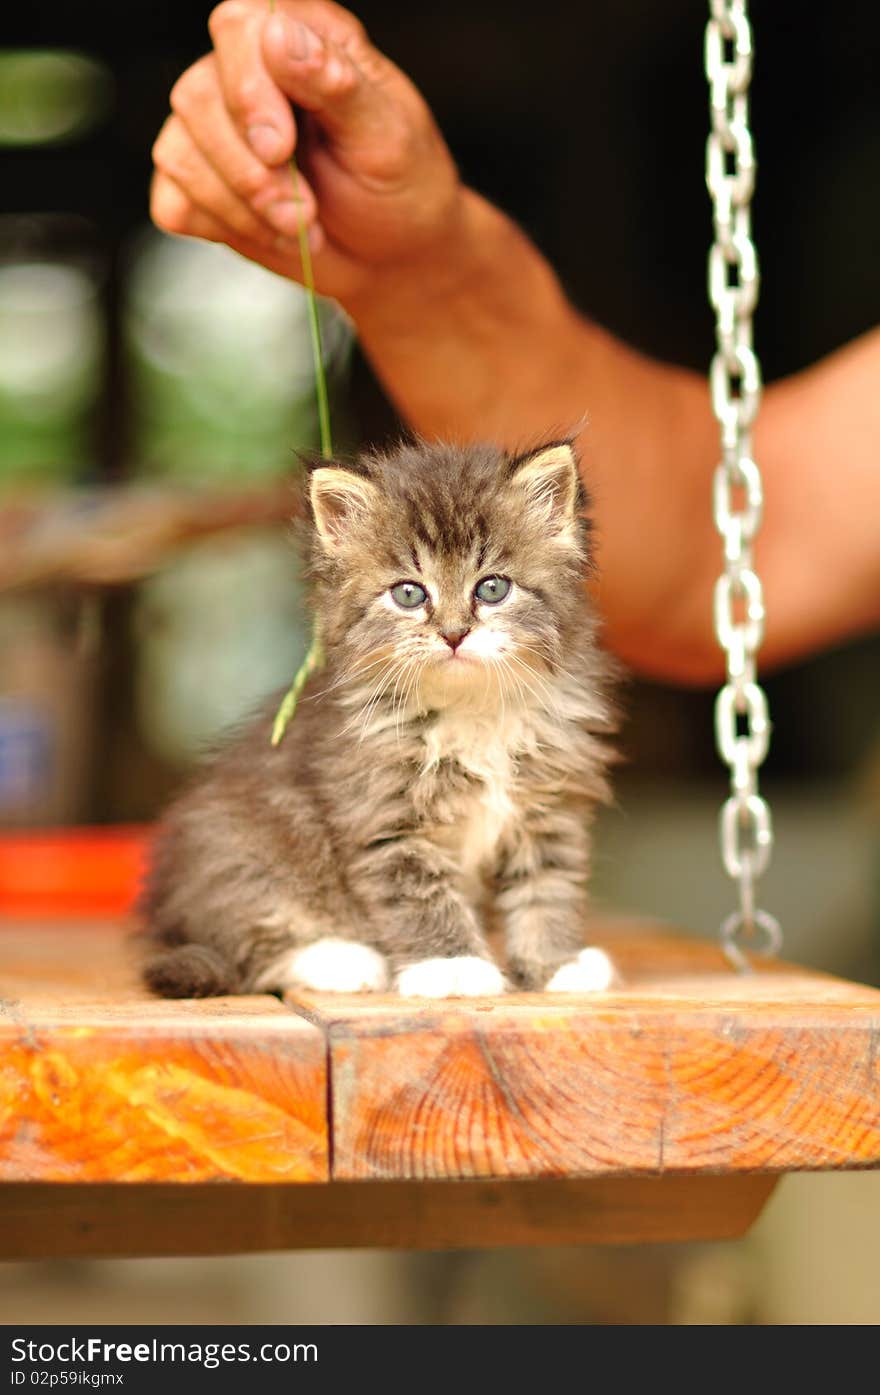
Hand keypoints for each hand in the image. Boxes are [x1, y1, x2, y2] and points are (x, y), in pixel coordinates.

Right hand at [150, 0, 463, 307]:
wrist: (392, 256)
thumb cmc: (401, 185)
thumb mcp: (387, 136)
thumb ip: (336, 84)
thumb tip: (279, 34)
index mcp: (300, 36)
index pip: (237, 29)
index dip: (248, 93)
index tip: (281, 149)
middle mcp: (246, 72)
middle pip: (196, 98)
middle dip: (251, 173)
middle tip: (304, 211)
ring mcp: (216, 129)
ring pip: (178, 153)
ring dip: (241, 208)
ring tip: (299, 226)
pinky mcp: (200, 184)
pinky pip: (173, 201)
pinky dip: (222, 227)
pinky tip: (269, 232)